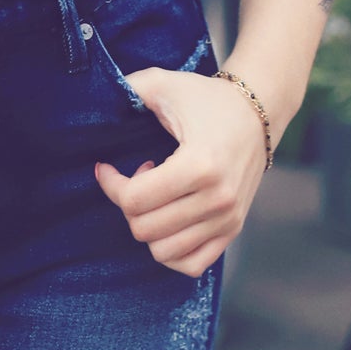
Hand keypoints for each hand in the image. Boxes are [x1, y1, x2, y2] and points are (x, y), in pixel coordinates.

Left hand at [93, 67, 269, 276]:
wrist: (257, 113)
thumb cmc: (206, 98)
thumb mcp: (164, 84)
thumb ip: (128, 90)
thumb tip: (93, 106)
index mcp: (199, 164)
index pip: (135, 200)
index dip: (111, 184)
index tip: (106, 166)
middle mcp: (217, 199)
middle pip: (145, 229)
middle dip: (127, 205)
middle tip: (135, 178)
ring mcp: (227, 219)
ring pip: (164, 252)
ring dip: (148, 225)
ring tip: (156, 195)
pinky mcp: (233, 231)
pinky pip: (192, 265)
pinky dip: (170, 250)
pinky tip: (168, 218)